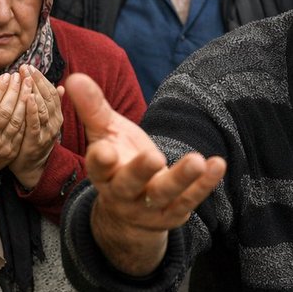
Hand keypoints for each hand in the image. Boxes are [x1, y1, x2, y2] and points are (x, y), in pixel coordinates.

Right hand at [0, 72, 28, 182]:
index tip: (6, 76)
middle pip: (5, 111)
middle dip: (15, 91)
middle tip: (20, 76)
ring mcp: (1, 147)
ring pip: (17, 120)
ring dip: (25, 101)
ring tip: (29, 84)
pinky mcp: (11, 152)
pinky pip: (22, 131)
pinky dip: (28, 116)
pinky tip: (32, 102)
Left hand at [9, 65, 65, 189]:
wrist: (33, 169)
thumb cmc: (36, 141)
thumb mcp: (46, 121)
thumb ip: (53, 105)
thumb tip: (61, 87)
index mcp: (57, 115)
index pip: (51, 92)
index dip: (41, 78)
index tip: (30, 66)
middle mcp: (55, 122)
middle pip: (47, 97)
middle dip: (36, 80)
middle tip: (25, 67)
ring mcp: (46, 132)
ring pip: (43, 108)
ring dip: (34, 91)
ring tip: (25, 77)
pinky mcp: (36, 142)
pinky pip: (35, 124)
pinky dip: (32, 110)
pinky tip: (26, 98)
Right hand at [66, 73, 225, 273]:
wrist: (129, 214)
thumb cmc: (119, 162)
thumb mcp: (106, 134)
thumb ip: (93, 108)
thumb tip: (74, 77)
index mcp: (103, 174)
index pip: (98, 168)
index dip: (100, 160)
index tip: (104, 150)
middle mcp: (122, 194)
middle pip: (129, 184)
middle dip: (141, 171)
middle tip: (154, 157)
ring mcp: (149, 206)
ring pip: (163, 194)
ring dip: (181, 179)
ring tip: (197, 161)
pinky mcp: (173, 213)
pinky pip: (190, 199)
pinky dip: (205, 184)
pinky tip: (218, 164)